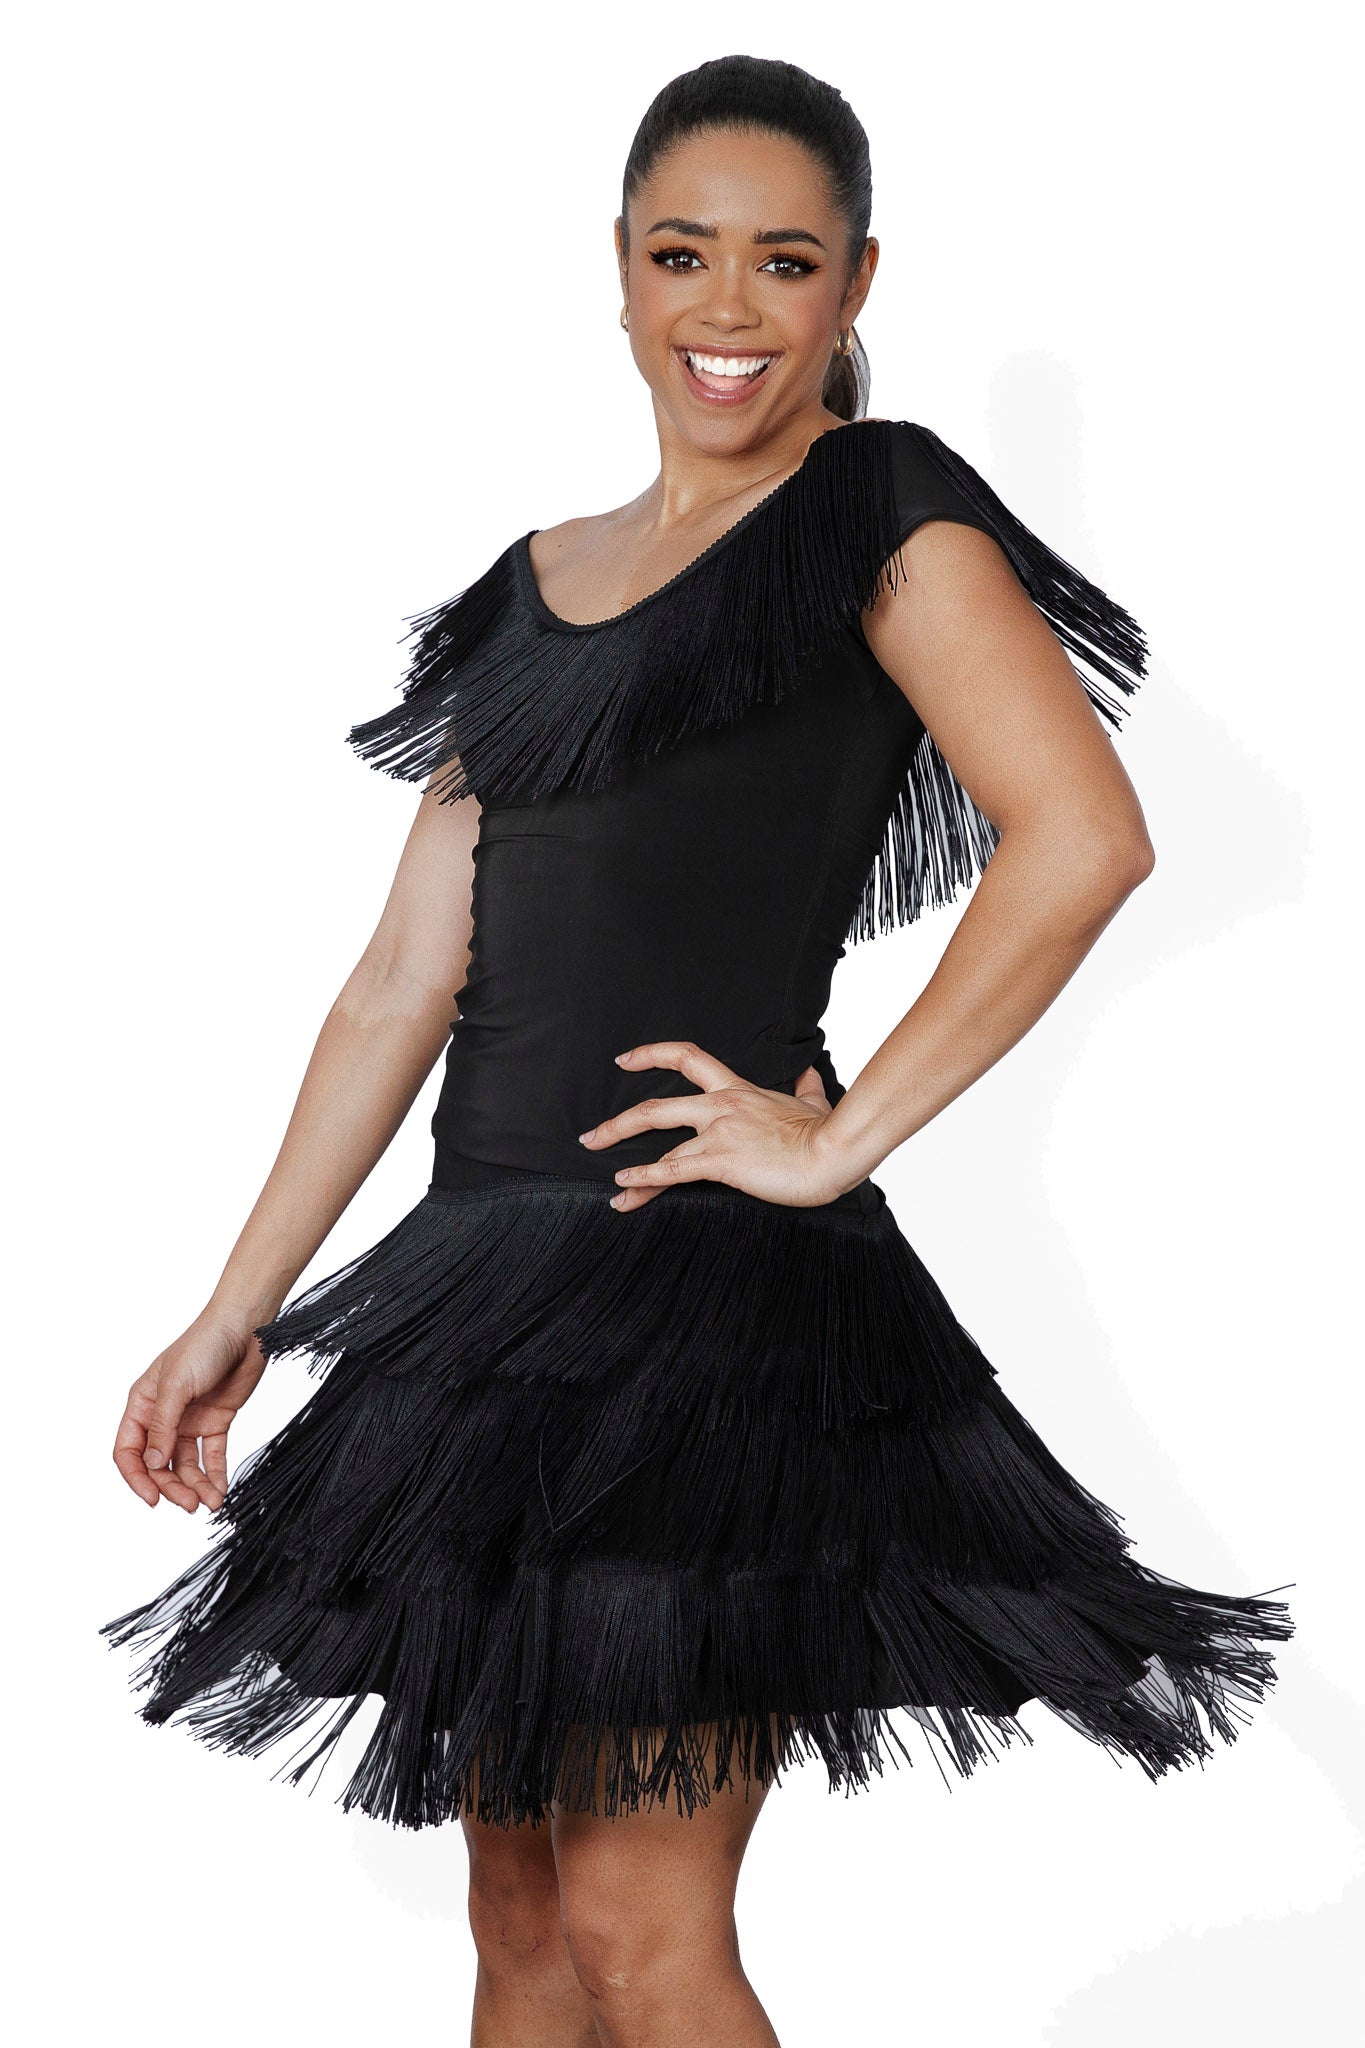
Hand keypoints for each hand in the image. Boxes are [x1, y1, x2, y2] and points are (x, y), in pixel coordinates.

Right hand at [111, 1309, 268, 1512]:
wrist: (245, 1328)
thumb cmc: (204, 1345)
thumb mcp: (176, 1385)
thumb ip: (163, 1426)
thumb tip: (153, 1464)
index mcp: (143, 1404)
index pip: (129, 1451)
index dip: (137, 1478)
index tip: (153, 1499)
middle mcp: (164, 1415)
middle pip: (159, 1463)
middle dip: (172, 1486)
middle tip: (189, 1505)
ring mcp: (190, 1419)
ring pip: (185, 1464)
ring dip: (195, 1485)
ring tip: (210, 1502)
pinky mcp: (217, 1420)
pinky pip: (212, 1455)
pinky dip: (215, 1474)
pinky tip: (221, 1491)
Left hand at [578, 1039, 858, 1211]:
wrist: (836, 1150)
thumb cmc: (826, 1132)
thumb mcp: (814, 1101)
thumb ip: (805, 1086)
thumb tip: (809, 1073)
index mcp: (738, 1089)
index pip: (686, 1057)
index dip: (650, 1055)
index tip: (625, 1060)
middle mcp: (721, 1106)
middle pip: (655, 1107)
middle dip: (618, 1124)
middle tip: (592, 1137)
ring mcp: (719, 1132)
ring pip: (659, 1142)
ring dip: (626, 1162)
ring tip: (609, 1182)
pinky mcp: (723, 1160)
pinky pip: (674, 1171)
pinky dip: (645, 1181)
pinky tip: (625, 1190)